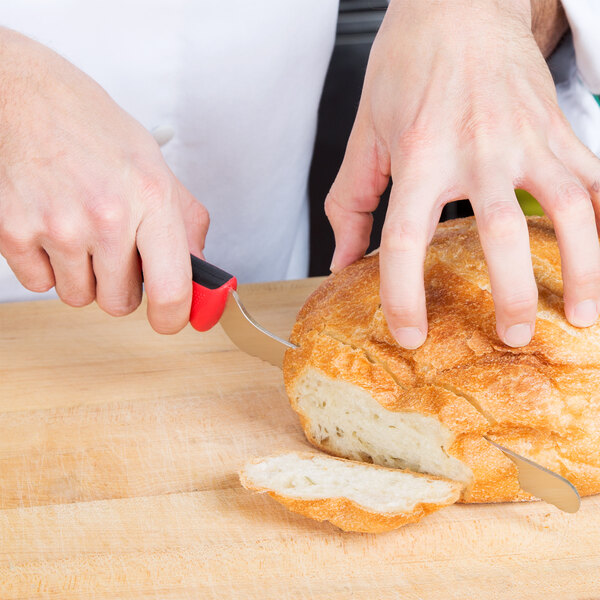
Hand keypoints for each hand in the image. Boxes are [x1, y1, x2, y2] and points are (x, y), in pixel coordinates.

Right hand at [0, 28, 208, 332]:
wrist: (29, 98)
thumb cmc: (96, 131)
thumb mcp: (157, 168)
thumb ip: (186, 223)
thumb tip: (197, 271)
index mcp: (152, 199)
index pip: (173, 289)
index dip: (174, 317)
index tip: (171, 319)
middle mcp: (107, 217)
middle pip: (120, 303)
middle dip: (121, 285)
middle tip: (115, 250)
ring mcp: (58, 226)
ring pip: (79, 297)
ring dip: (83, 276)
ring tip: (81, 232)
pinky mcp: (15, 232)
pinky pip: (40, 284)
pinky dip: (47, 267)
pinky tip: (52, 229)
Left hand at [325, 0, 599, 348]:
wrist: (456, 4)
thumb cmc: (405, 68)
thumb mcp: (364, 134)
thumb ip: (351, 202)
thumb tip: (342, 261)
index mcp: (420, 157)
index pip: (404, 241)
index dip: (403, 296)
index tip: (411, 334)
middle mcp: (478, 150)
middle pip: (502, 235)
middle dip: (513, 296)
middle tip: (512, 339)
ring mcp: (527, 139)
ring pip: (572, 210)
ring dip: (584, 269)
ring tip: (582, 316)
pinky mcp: (557, 128)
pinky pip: (596, 178)